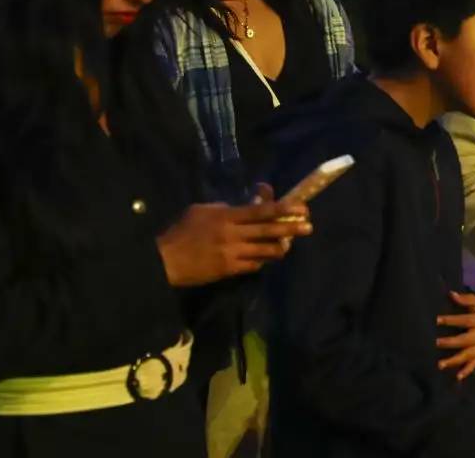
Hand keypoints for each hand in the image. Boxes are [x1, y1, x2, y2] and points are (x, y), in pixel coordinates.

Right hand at [156, 185, 311, 285]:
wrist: (166, 260)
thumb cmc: (181, 231)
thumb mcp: (201, 210)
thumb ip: (225, 207)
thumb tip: (245, 205)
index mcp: (226, 216)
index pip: (261, 211)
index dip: (282, 208)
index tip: (300, 207)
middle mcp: (233, 235)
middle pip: (268, 230)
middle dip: (291, 227)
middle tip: (309, 226)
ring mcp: (232, 254)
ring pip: (265, 251)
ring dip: (280, 247)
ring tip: (289, 244)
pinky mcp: (229, 270)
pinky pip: (253, 265)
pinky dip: (261, 260)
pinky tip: (266, 257)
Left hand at [436, 290, 474, 381]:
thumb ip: (465, 299)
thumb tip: (452, 294)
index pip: (466, 320)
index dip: (452, 320)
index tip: (437, 320)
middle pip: (466, 340)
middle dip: (451, 342)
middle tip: (436, 343)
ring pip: (468, 355)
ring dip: (454, 360)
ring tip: (440, 365)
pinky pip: (474, 365)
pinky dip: (466, 371)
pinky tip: (456, 377)